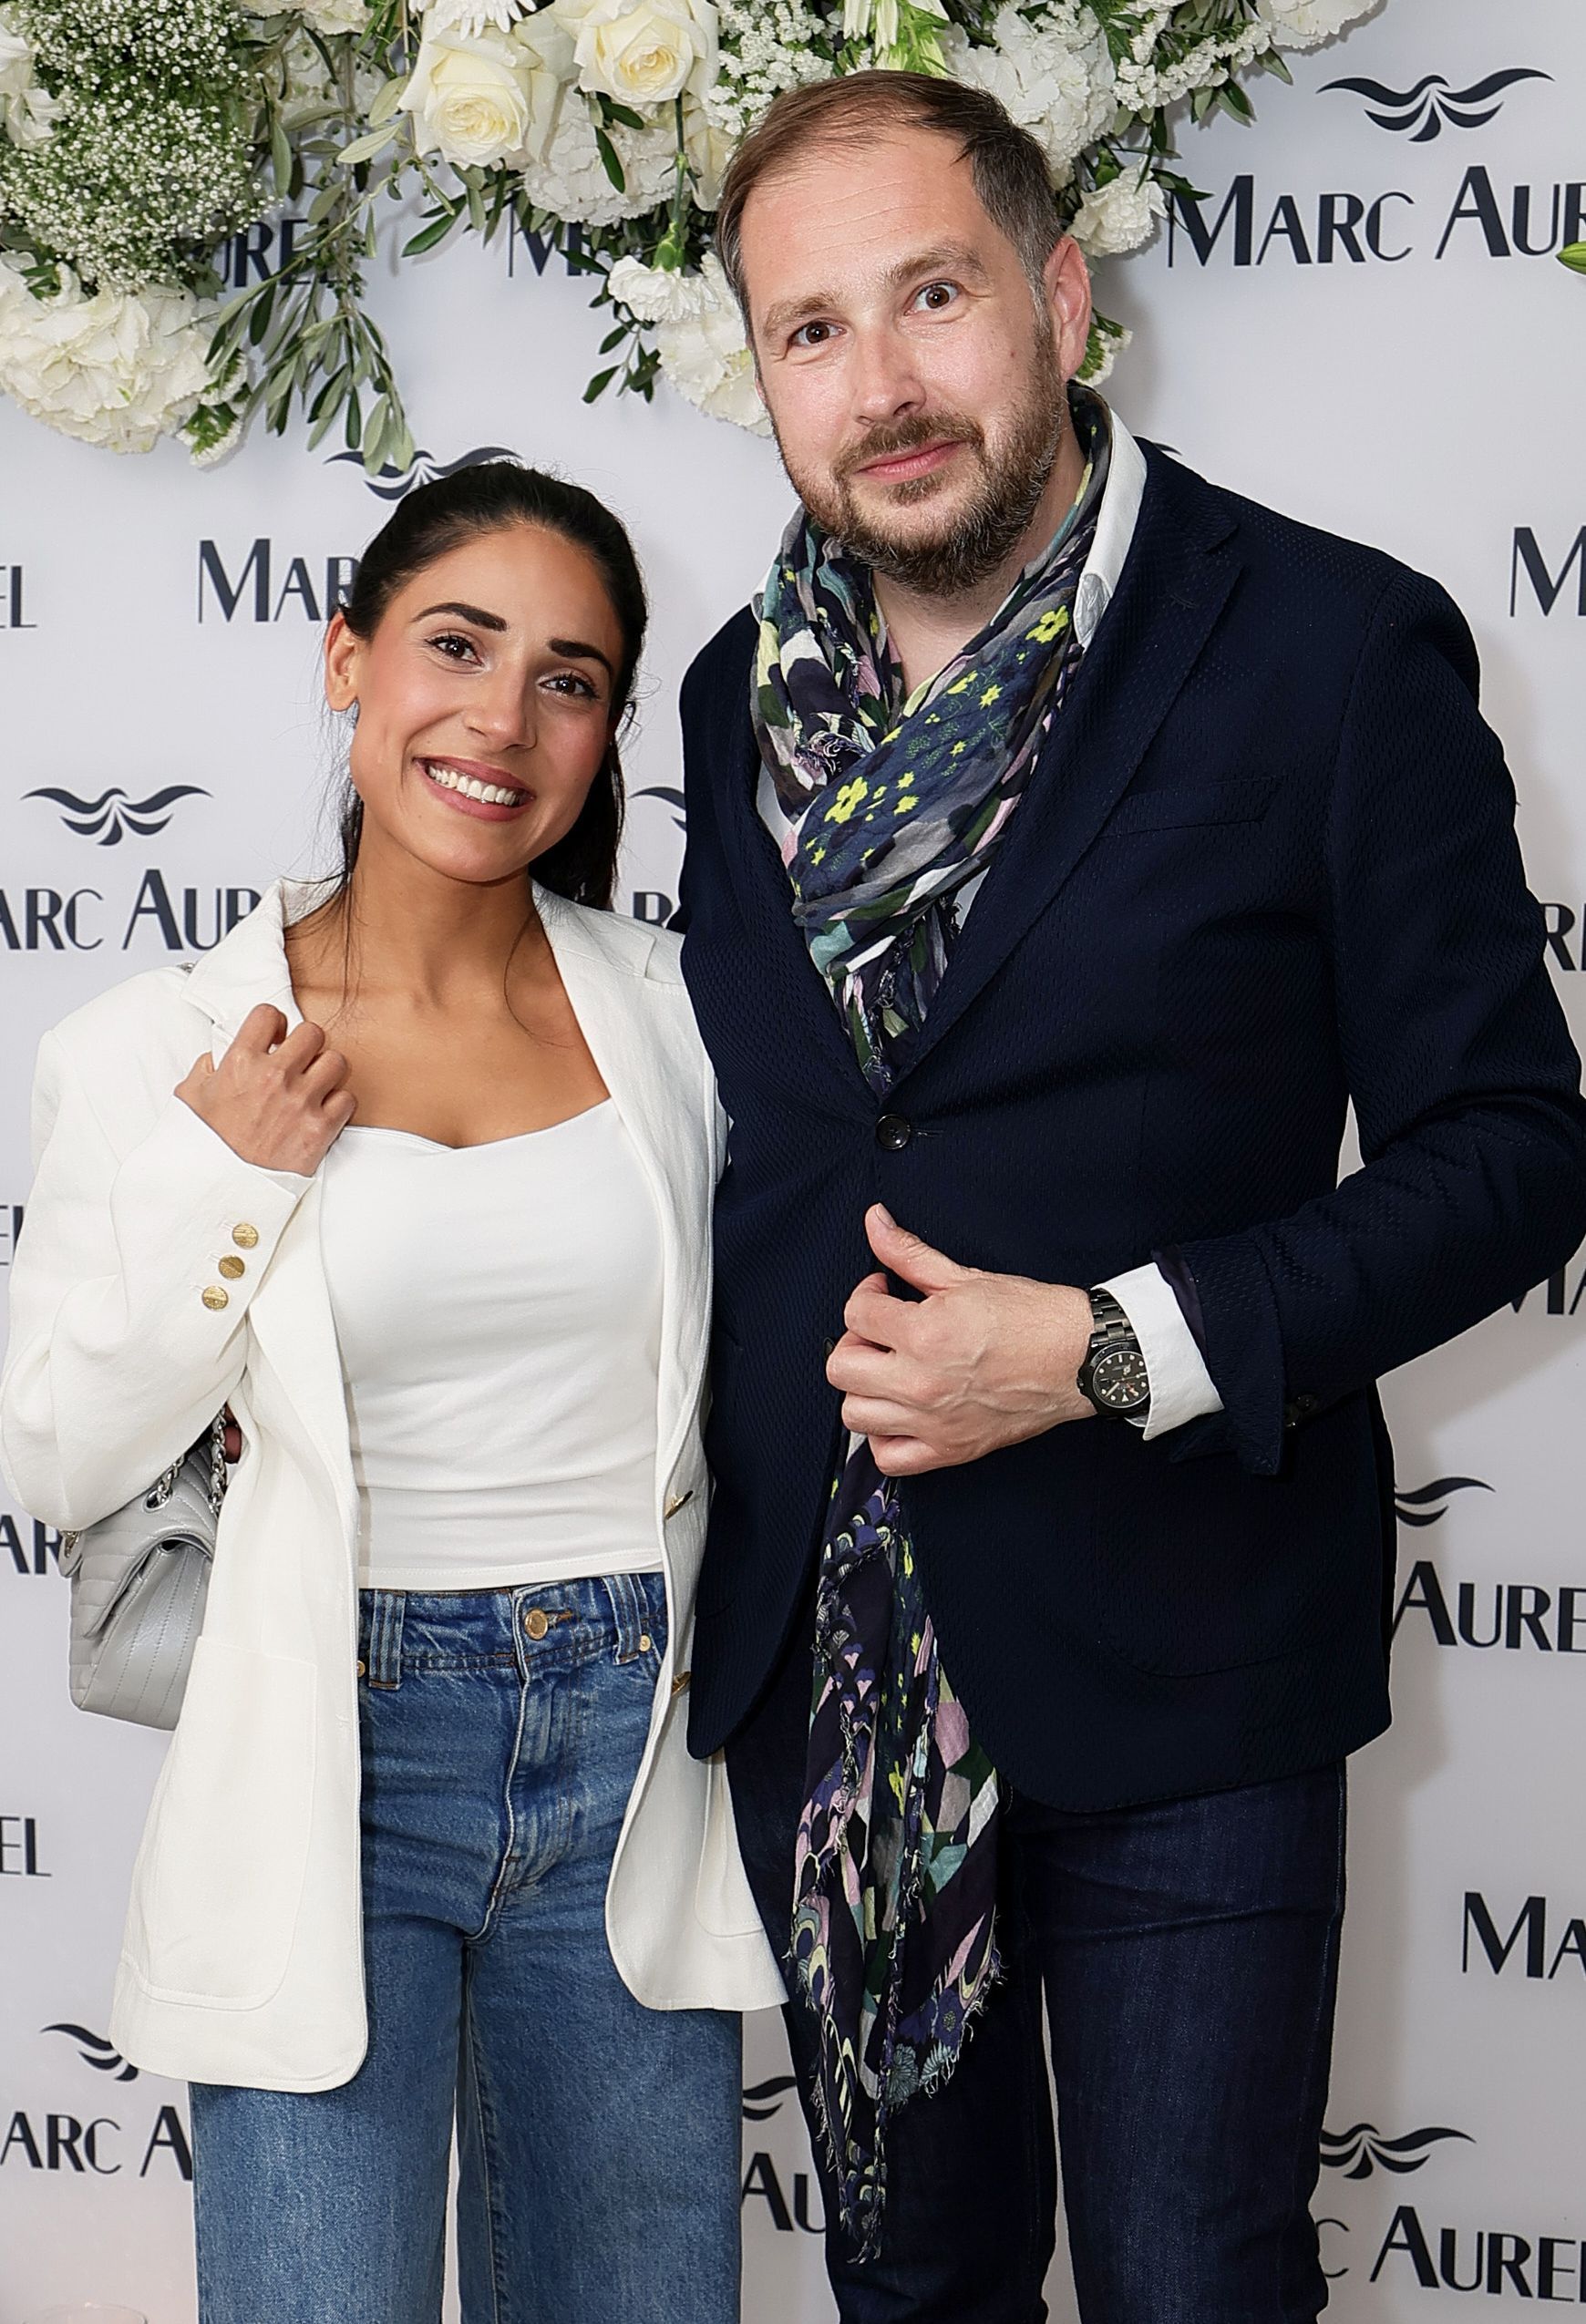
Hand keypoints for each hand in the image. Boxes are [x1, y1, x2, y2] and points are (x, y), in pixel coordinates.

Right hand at [176, 1004, 354, 1173]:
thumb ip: (208, 1068)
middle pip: (312, 1033)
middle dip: (306, 1045)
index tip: (274, 1038)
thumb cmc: (202, 1147)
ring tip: (312, 1087)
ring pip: (336, 1062)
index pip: (269, 1014)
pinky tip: (321, 1113)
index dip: (274, 1024)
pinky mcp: (319, 1131)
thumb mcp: (189, 1098)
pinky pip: (347, 1099)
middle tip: (298, 1062)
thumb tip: (221, 1055)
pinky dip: (338, 1104)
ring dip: (326, 1072)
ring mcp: (300, 1103)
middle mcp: (274, 1077)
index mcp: (239, 1063)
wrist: (217, 1191)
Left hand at [826, 1205, 1094, 1476]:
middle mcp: (922, 1383)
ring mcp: (933, 1422)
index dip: (867, 1294)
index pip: (856, 1314)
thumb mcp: (965, 1277)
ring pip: (854, 1414)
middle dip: (855, 1341)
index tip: (885, 1292)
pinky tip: (899, 1412)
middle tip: (880, 1332)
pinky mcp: (950, 1449)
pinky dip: (883, 1438)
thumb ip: (909, 1253)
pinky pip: (889, 1457)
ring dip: (863, 1388)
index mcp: (925, 1334)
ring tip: (888, 1370)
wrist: (1080, 1358)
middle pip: (841, 1368)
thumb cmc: (1033, 1318)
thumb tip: (875, 1222)